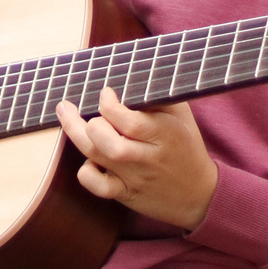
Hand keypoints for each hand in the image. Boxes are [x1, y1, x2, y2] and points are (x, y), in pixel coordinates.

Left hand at [56, 88, 218, 229]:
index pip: (131, 121)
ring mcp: (136, 177)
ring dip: (77, 136)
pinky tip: (89, 159)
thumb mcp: (181, 116)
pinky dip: (87, 172)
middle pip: (108, 141)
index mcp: (166, 134)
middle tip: (75, 107)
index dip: (109, 104)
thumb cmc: (185, 146)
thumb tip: (127, 74)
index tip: (105, 93)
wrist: (199, 194)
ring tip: (68, 116)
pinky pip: (98, 186)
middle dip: (88, 122)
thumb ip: (156, 96)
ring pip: (98, 157)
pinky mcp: (126, 194)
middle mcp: (149, 157)